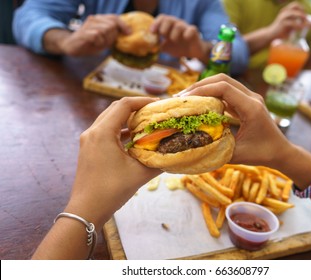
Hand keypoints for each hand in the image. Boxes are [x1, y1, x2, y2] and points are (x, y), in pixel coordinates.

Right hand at [59, 14, 129, 55]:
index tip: (129, 33)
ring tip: (99, 44)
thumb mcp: (104, 40)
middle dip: (112, 37)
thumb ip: (113, 36)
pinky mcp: (84, 32)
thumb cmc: (89, 43)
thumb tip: (126, 34)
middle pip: (112, 25)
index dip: (123, 25)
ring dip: (105, 40)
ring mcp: (88, 25)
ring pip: (105, 30)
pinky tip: (94, 44)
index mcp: (100, 20)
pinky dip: (98, 42)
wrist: (71, 47)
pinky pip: (97, 35)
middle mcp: (94, 19)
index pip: (114, 17)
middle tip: (105, 43)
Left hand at [65, 97, 161, 227]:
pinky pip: (106, 131)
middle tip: (155, 112)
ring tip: (146, 123)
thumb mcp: (140, 174)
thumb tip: (175, 153)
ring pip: (109, 119)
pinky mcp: (89, 148)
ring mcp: (88, 140)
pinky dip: (120, 130)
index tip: (159, 104)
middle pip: (115, 108)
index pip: (124, 105)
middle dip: (136, 107)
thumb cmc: (111, 191)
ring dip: (127, 118)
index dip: (143, 101)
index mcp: (103, 133)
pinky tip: (134, 138)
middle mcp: (92, 132)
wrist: (86, 210)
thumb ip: (159, 161)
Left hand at [151, 14, 209, 62]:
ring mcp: (185, 27)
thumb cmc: (178, 47)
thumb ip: (158, 46)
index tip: (152, 32)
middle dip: (164, 28)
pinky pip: (191, 29)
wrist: (192, 53)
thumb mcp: (166, 48)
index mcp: (169, 26)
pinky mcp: (194, 32)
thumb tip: (151, 46)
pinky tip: (185, 39)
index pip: (162, 18)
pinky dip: (187, 34)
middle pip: (169, 19)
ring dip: (174, 34)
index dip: (156, 23)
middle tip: (163, 36)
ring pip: (179, 25)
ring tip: (174, 41)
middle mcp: (177, 24)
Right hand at [178, 74, 292, 167]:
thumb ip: (216, 148)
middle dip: (200, 85)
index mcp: (251, 108)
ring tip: (187, 98)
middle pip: (223, 79)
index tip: (185, 100)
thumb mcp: (236, 155)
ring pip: (225, 82)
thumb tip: (191, 144)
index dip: (202, 90)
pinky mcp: (247, 101)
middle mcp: (252, 98)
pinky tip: (200, 103)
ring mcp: (251, 97)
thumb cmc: (262, 154)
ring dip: (205, 87)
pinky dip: (212, 93)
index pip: (224, 88)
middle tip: (181, 97)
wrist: (281, 151)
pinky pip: (228, 91)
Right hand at [268, 2, 310, 39]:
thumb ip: (297, 22)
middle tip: (306, 20)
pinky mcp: (282, 23)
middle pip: (296, 6)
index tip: (305, 16)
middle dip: (303, 12)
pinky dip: (298, 26)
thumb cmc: (281, 30)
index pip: (296, 5)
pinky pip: (292, 23)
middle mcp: (284, 12)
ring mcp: (283, 17)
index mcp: (285, 11)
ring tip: (305, 24)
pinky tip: (300, 29)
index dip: (302, 8)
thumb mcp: (289, 24)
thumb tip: (309, 23)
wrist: (270, 35)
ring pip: (295, 13)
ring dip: (302, 18)